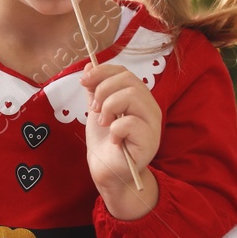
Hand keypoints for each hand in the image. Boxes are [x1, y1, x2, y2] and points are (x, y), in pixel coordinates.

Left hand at [79, 61, 161, 189]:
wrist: (107, 171)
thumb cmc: (105, 142)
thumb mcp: (97, 110)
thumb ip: (95, 90)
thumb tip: (88, 66)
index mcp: (139, 97)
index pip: (124, 72)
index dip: (102, 72)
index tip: (84, 82)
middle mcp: (150, 107)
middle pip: (129, 80)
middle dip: (104, 91)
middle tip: (95, 110)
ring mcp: (153, 124)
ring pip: (132, 96)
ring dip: (110, 107)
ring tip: (104, 123)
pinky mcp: (150, 141)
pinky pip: (130, 123)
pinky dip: (115, 129)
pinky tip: (114, 140)